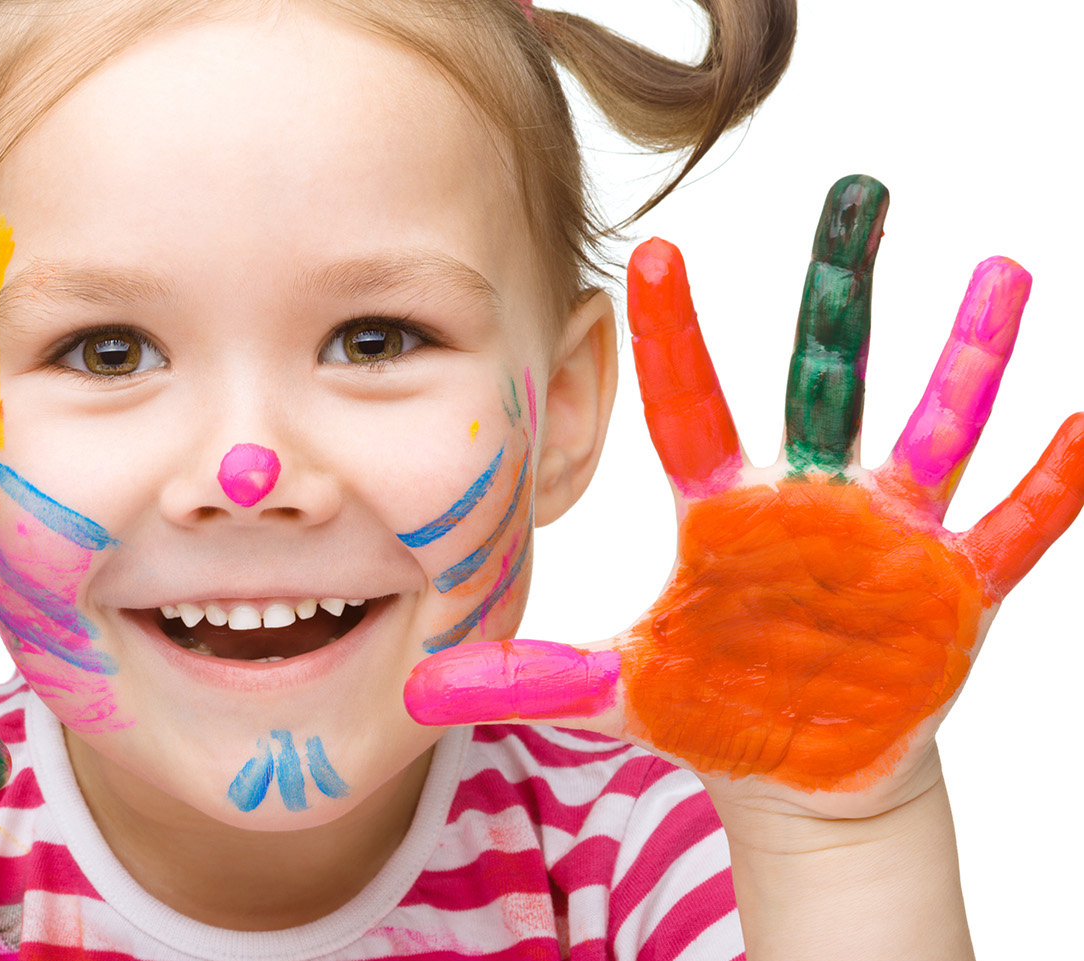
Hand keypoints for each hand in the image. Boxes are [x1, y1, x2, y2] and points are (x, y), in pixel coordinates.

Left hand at [404, 176, 1083, 818]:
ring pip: (933, 426)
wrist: (798, 768)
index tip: (646, 251)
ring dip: (968, 356)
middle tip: (858, 191)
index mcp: (724, 514)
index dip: (670, 336)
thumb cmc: (713, 707)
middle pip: (823, 375)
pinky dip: (1051, 483)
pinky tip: (1081, 425)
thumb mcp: (618, 689)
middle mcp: (808, 502)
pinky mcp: (951, 586)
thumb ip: (528, 677)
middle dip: (839, 288)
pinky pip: (1014, 526)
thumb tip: (415, 688)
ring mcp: (887, 536)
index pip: (688, 408)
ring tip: (999, 272)